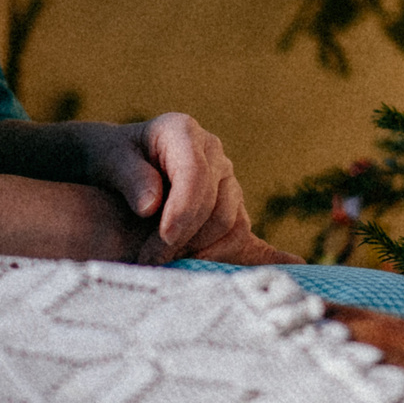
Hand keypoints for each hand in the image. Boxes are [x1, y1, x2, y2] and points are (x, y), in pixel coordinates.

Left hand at [81, 113, 302, 266]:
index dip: (183, 211)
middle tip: (148, 261)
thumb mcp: (107, 158)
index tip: (161, 241)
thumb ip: (128, 176)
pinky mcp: (232, 210)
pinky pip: (254, 237)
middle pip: (218, 207)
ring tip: (165, 264)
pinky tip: (297, 270)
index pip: (196, 176)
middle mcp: (213, 154)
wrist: (114, 166)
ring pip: (233, 226)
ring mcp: (228, 183)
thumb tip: (150, 204)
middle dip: (185, 240)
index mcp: (183, 132)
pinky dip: (272, 257)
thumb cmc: (108, 160)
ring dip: (202, 252)